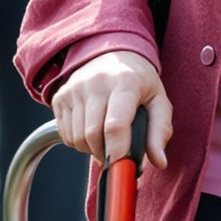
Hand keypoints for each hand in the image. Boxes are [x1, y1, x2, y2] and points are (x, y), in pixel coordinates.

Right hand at [51, 49, 171, 168]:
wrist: (109, 53)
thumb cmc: (137, 81)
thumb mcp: (158, 101)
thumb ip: (160, 131)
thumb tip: (160, 161)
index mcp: (125, 83)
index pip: (115, 125)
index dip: (117, 151)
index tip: (122, 168)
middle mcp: (96, 83)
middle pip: (93, 134)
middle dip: (105, 154)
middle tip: (117, 154)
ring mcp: (74, 89)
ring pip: (77, 137)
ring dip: (91, 149)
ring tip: (105, 140)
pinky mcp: (60, 96)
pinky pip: (65, 133)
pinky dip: (78, 142)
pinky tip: (90, 131)